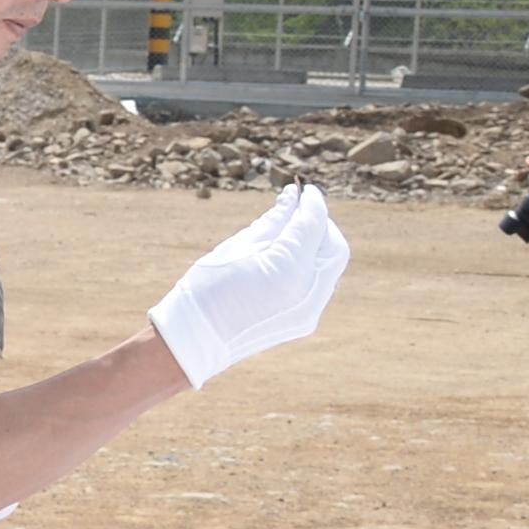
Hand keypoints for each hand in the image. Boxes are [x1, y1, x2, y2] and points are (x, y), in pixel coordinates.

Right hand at [144, 184, 347, 386]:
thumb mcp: (238, 246)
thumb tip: (291, 197)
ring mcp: (310, 309)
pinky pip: (320, 284)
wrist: (195, 340)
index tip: (304, 188)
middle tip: (301, 209)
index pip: (313, 224)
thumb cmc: (207, 287)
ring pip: (331, 266)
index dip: (312, 202)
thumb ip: (273, 220)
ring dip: (318, 244)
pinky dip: (311, 265)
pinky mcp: (305, 320)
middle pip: (333, 246)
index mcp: (287, 268)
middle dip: (321, 224)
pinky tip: (289, 258)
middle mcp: (307, 291)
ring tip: (293, 232)